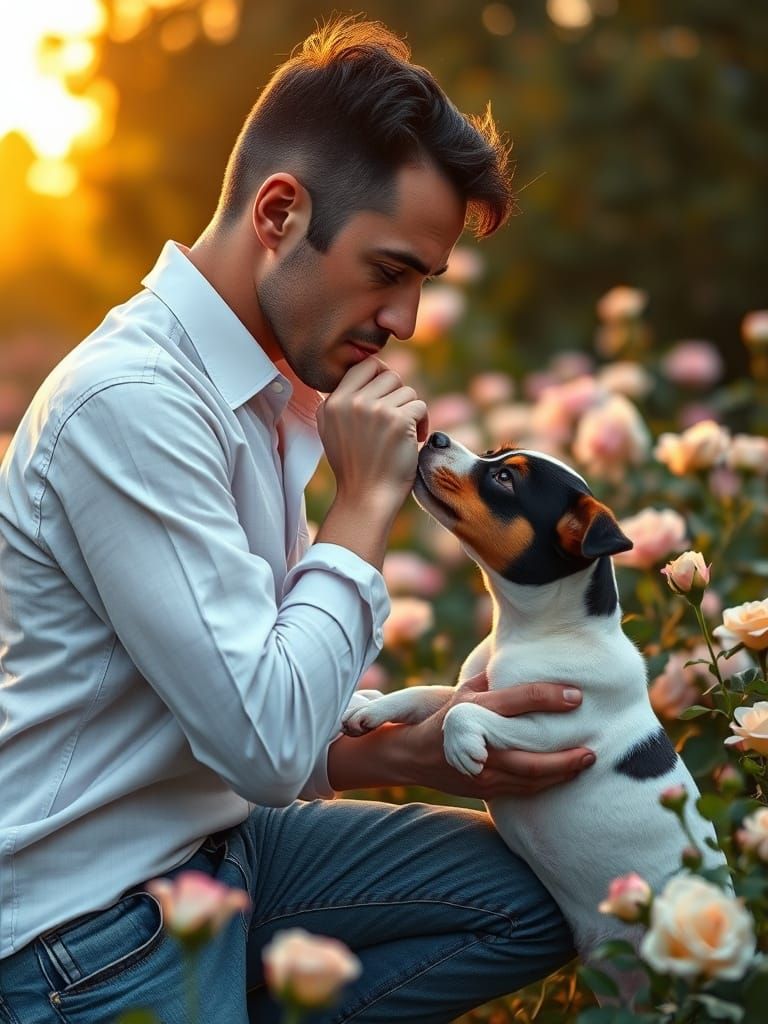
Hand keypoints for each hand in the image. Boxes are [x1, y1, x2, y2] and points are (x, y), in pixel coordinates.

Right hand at [316, 356, 428, 516]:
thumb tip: (368, 371)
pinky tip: (415, 440)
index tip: (389, 396)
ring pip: (407, 391)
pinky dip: (423, 422)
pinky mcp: (398, 421)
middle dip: (399, 396)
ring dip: (411, 411)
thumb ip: (343, 402)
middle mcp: (351, 403)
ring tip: (405, 433)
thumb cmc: (355, 467)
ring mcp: (375, 410)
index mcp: (332, 403)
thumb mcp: (332, 430)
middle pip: (389, 375)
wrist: (366, 497)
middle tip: (398, 419)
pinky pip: (420, 406)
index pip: (364, 366)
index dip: (382, 376)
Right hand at [403, 672, 594, 797]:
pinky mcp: (486, 788)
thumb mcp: (464, 690)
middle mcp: (479, 743)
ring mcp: (482, 771)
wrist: (413, 756)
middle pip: (529, 754)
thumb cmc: (445, 716)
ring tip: (587, 762)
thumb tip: (527, 657)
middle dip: (565, 755)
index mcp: (474, 710)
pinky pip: (522, 790)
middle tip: (592, 749)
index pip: (518, 700)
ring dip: (561, 773)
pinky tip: (566, 776)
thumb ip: (494, 678)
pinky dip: (547, 784)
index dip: (549, 697)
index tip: (577, 696)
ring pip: (529, 778)